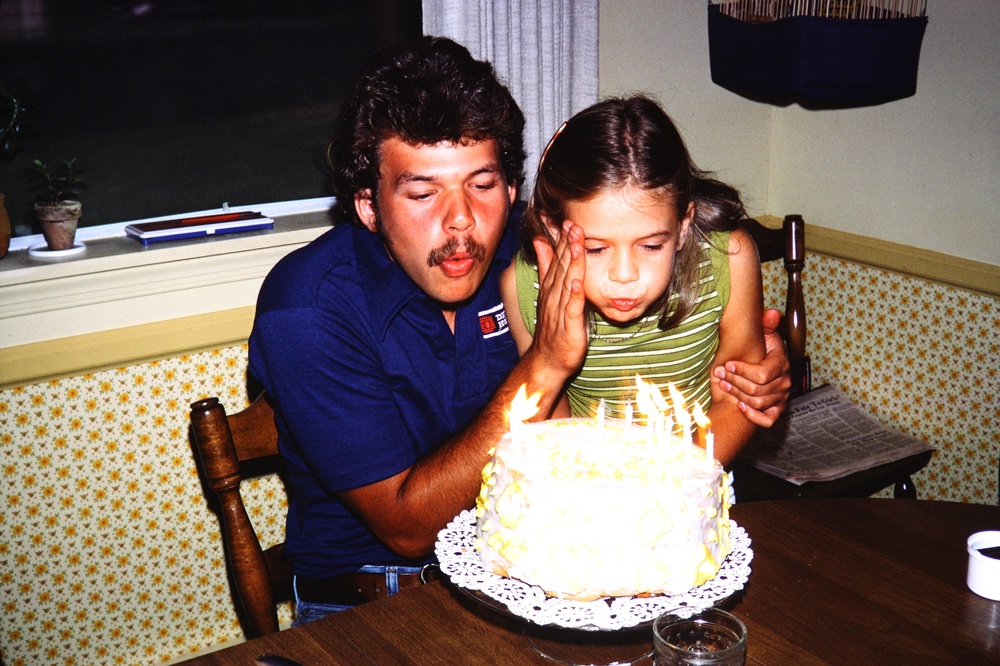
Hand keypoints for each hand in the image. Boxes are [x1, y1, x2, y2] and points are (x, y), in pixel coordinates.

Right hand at [528, 221, 587, 378]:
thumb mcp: (548, 292)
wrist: (546, 360)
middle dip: (567, 244)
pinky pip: (572, 308)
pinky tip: (578, 282)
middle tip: (572, 223)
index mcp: (551, 288)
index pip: (557, 259)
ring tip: (577, 244)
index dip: (562, 240)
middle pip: (562, 267)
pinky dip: (575, 295)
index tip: (567, 219)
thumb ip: (545, 266)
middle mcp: (554, 296)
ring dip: (572, 263)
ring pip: (567, 282)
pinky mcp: (569, 325)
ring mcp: (561, 310)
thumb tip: (541, 241)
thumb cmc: (552, 328)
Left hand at [712, 308, 790, 426]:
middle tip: (719, 374)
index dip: (742, 370)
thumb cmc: (760, 351)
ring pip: (757, 403)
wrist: (760, 372)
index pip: (762, 374)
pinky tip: (739, 406)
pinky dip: (753, 415)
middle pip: (757, 390)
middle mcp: (785, 383)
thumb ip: (767, 324)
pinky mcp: (776, 411)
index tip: (727, 364)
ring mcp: (781, 398)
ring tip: (723, 384)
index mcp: (782, 364)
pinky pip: (767, 420)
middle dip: (734, 381)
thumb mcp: (764, 335)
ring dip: (737, 395)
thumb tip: (771, 313)